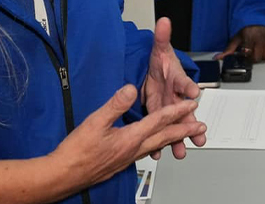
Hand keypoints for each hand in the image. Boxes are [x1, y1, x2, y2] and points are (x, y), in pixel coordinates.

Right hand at [46, 85, 203, 194]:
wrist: (64, 175)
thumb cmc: (77, 152)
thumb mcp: (95, 122)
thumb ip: (115, 105)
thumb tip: (130, 89)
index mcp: (130, 138)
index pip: (159, 121)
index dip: (177, 111)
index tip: (191, 105)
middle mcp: (133, 149)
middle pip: (165, 136)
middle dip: (184, 129)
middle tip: (200, 126)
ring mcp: (127, 158)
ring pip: (156, 145)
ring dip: (172, 138)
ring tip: (183, 134)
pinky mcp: (120, 162)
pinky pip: (145, 151)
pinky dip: (155, 144)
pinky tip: (152, 144)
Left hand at [141, 17, 206, 159]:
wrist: (152, 70)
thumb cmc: (161, 61)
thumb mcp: (159, 48)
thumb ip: (161, 37)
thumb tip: (163, 21)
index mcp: (178, 80)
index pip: (186, 83)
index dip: (189, 89)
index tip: (193, 94)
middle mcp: (176, 96)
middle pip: (187, 111)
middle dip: (192, 125)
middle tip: (199, 136)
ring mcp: (168, 107)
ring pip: (176, 125)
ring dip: (179, 139)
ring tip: (181, 152)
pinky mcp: (158, 114)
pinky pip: (161, 129)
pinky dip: (161, 141)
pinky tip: (159, 152)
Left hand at [217, 25, 264, 62]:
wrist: (257, 17)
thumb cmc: (247, 27)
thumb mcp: (236, 37)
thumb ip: (229, 49)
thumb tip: (218, 57)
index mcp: (250, 37)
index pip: (249, 54)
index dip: (246, 55)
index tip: (244, 52)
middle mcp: (261, 38)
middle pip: (258, 57)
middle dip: (254, 57)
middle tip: (251, 53)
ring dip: (263, 55)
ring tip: (259, 51)